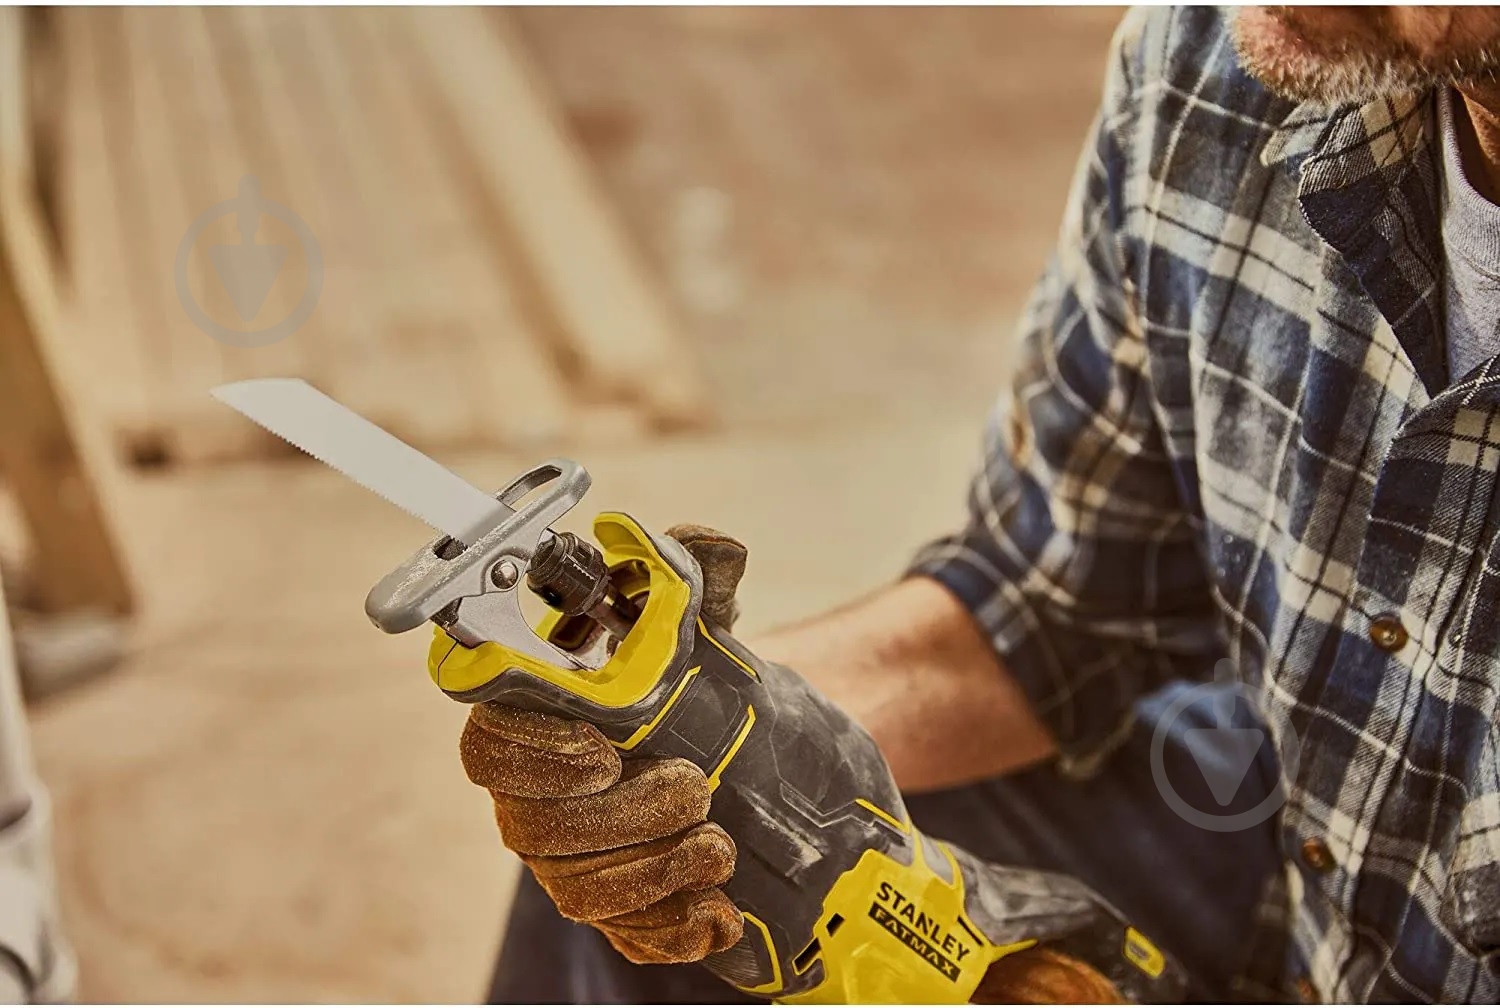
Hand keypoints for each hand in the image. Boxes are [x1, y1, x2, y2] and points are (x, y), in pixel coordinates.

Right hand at [458, 524, 748, 963]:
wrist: (754, 764)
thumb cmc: (702, 691)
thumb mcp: (706, 629)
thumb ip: (696, 579)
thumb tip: (704, 540)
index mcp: (541, 729)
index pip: (490, 745)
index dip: (532, 753)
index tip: (600, 750)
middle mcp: (542, 803)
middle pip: (536, 829)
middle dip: (620, 816)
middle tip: (694, 786)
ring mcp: (576, 866)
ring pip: (581, 891)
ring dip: (654, 870)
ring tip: (718, 842)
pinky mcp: (622, 919)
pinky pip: (629, 940)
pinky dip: (676, 927)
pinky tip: (721, 908)